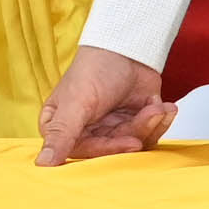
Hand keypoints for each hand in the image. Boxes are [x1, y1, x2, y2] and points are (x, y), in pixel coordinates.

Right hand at [35, 45, 176, 163]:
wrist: (128, 43)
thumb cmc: (96, 67)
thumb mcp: (76, 102)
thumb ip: (63, 134)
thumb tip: (42, 164)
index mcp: (64, 129)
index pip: (85, 152)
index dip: (110, 149)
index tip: (131, 142)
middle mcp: (87, 132)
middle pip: (114, 149)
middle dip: (136, 130)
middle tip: (151, 114)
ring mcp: (112, 128)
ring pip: (134, 142)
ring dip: (150, 124)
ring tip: (159, 106)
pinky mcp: (134, 122)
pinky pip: (149, 134)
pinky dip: (160, 121)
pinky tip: (166, 108)